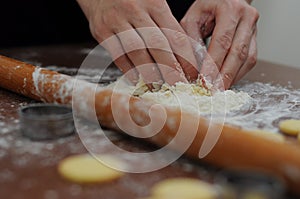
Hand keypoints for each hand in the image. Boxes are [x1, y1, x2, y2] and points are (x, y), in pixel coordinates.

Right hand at [77, 0, 198, 85]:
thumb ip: (166, 26)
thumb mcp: (153, 4)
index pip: (175, 35)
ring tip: (159, 88)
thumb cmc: (131, 0)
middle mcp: (135, 10)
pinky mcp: (101, 31)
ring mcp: (117, 20)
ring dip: (150, 74)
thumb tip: (184, 56)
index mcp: (155, 3)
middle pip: (158, 45)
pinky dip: (129, 70)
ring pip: (137, 52)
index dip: (186, 58)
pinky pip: (118, 55)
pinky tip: (138, 80)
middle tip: (179, 86)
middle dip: (171, 70)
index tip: (192, 75)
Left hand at [181, 0, 258, 89]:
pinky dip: (238, 73)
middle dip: (224, 75)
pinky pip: (250, 60)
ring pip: (247, 59)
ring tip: (219, 90)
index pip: (222, 41)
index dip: (213, 63)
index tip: (205, 80)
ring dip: (233, 77)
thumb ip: (190, 41)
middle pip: (237, 52)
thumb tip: (191, 69)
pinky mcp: (255, 39)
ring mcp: (254, 28)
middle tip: (213, 91)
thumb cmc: (206, 8)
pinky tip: (227, 82)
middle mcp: (246, 17)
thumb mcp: (192, 18)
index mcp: (230, 8)